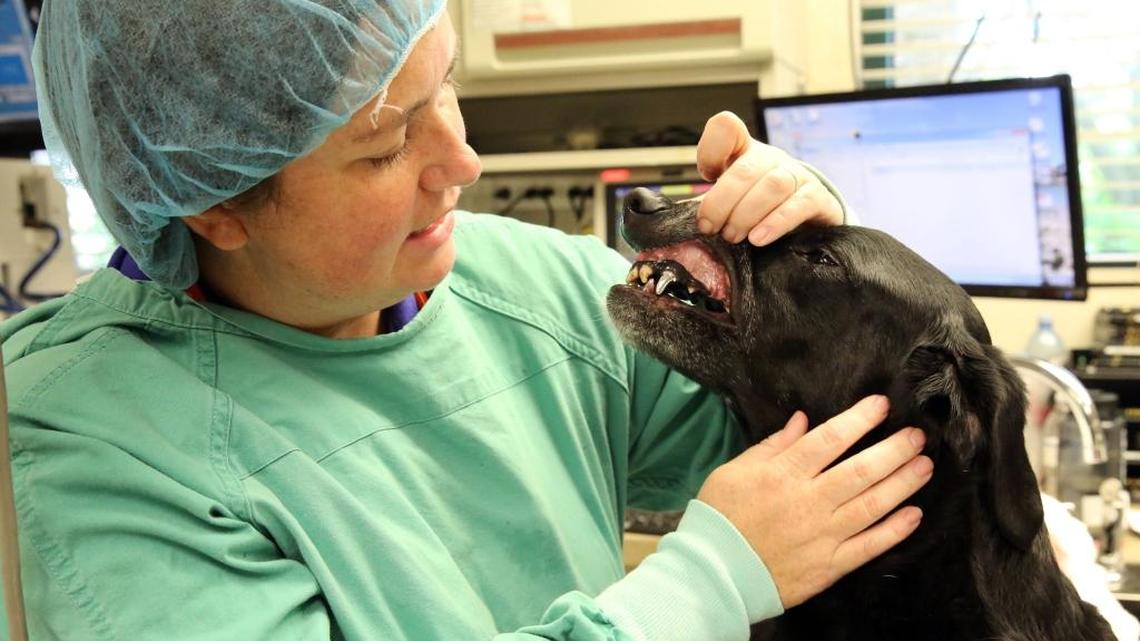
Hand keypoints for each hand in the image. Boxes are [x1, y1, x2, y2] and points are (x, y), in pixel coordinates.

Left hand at [696, 111, 843, 245]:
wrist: (806, 218)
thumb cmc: (756, 207)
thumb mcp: (729, 199)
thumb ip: (708, 203)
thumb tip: (679, 220)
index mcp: (744, 151)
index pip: (726, 128)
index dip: (711, 148)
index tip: (706, 174)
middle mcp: (770, 158)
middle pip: (745, 170)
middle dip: (722, 202)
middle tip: (710, 228)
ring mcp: (796, 175)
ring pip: (772, 186)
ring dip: (747, 214)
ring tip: (733, 237)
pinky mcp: (817, 197)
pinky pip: (798, 206)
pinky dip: (776, 223)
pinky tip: (758, 239)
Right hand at [696, 395, 931, 607]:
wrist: (714, 571)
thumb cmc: (721, 515)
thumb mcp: (735, 470)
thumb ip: (772, 446)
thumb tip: (802, 421)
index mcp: (783, 473)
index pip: (830, 439)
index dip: (860, 419)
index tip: (882, 405)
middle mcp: (809, 501)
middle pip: (861, 470)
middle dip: (894, 450)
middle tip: (917, 436)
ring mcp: (823, 535)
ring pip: (872, 505)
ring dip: (903, 484)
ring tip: (925, 466)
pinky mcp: (830, 565)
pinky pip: (869, 546)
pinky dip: (895, 531)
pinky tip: (914, 515)